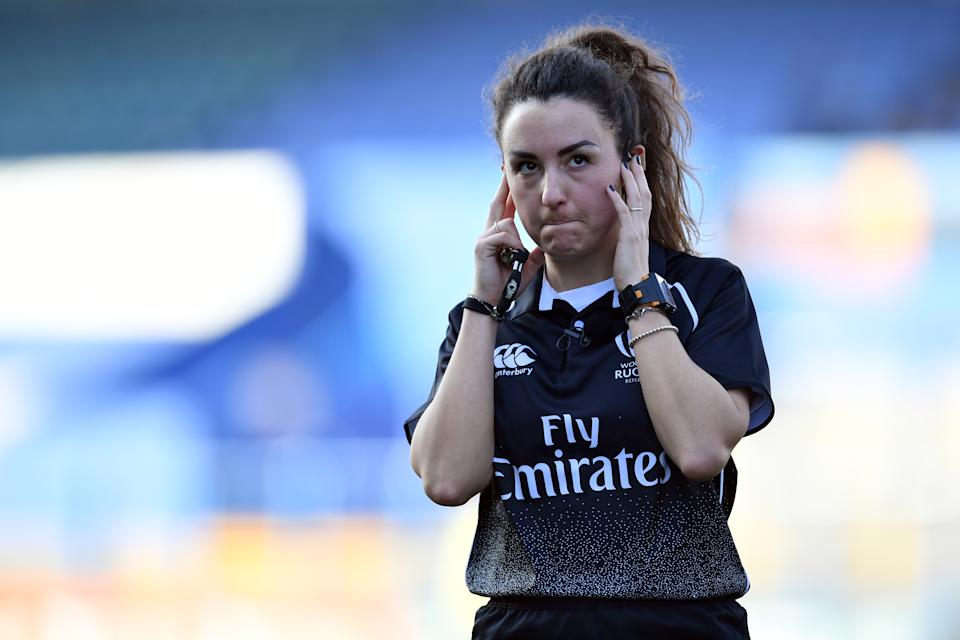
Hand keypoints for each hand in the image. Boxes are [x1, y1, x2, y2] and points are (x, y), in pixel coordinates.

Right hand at [472, 174, 544, 304]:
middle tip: (506, 169)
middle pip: (497, 203)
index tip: (510, 178)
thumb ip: (534, 255)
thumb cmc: (508, 283)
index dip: (508, 193)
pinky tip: (511, 259)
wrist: (493, 299)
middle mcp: (489, 232)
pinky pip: (504, 236)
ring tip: (515, 259)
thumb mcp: (527, 266)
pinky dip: (512, 246)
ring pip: (507, 223)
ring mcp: (484, 237)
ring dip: (516, 241)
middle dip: (503, 186)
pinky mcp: (481, 246)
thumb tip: (544, 247)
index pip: (504, 208)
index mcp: (499, 235)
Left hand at [607, 151, 651, 290]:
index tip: (638, 167)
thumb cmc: (631, 271)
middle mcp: (643, 225)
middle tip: (634, 157)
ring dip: (630, 181)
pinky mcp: (629, 237)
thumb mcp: (630, 248)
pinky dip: (617, 200)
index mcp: (643, 228)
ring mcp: (637, 230)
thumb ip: (628, 235)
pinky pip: (623, 214)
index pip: (645, 199)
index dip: (642, 182)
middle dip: (640, 174)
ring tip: (624, 165)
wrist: (637, 287)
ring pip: (637, 199)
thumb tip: (623, 228)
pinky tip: (609, 189)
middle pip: (644, 193)